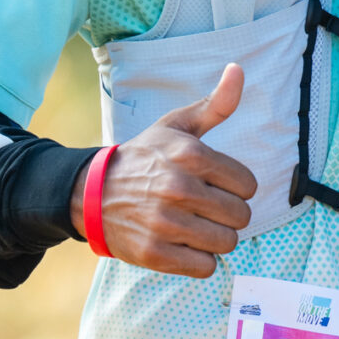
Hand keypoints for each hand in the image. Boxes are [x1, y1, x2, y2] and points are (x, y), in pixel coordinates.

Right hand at [76, 64, 257, 277]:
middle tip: (205, 209)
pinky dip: (199, 261)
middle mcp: (179, 188)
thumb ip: (215, 105)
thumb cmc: (143, 158)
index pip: (249, 185)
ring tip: (195, 227)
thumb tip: (238, 70)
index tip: (215, 186)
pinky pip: (205, 268)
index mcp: (190, 155)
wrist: (89, 192)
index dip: (236, 188)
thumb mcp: (176, 126)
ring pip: (227, 243)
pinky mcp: (155, 254)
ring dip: (215, 239)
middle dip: (228, 215)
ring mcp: (166, 223)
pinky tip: (183, 245)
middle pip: (241, 216)